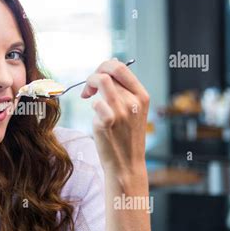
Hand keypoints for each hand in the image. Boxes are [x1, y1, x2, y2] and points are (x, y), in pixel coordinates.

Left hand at [81, 59, 149, 184]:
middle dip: (93, 74)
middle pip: (108, 71)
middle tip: (88, 88)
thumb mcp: (132, 111)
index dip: (104, 67)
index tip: (97, 80)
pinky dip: (92, 106)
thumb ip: (122, 90)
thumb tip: (109, 66)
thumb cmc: (125, 137)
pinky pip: (95, 102)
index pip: (121, 67)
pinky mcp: (109, 122)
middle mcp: (134, 101)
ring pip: (101, 81)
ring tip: (87, 97)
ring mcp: (122, 111)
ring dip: (89, 87)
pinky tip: (95, 117)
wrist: (127, 165)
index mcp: (142, 95)